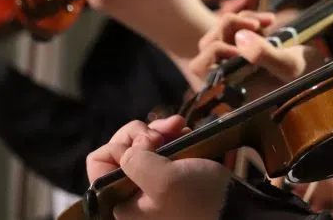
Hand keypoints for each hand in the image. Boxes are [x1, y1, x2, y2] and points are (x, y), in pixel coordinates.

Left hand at [87, 115, 230, 219]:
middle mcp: (132, 191)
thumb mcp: (162, 180)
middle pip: (121, 147)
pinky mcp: (171, 172)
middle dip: (142, 133)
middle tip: (162, 134)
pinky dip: (172, 133)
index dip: (120, 145)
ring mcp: (152, 180)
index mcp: (121, 199)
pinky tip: (185, 128)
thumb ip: (134, 160)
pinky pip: (162, 145)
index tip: (146, 143)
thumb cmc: (197, 198)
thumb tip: (126, 148)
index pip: (99, 162)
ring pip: (143, 142)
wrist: (233, 207)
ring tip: (179, 124)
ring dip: (160, 129)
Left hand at [189, 11, 308, 83]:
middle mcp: (230, 77)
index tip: (243, 51)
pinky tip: (269, 21)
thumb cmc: (308, 76)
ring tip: (265, 23)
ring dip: (240, 21)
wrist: (322, 69)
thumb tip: (239, 37)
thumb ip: (262, 54)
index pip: (202, 70)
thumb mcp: (288, 66)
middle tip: (256, 28)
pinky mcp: (245, 46)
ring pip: (219, 32)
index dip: (214, 53)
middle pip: (207, 47)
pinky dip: (250, 18)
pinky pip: (235, 25)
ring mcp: (237, 60)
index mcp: (234, 91)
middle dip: (228, 30)